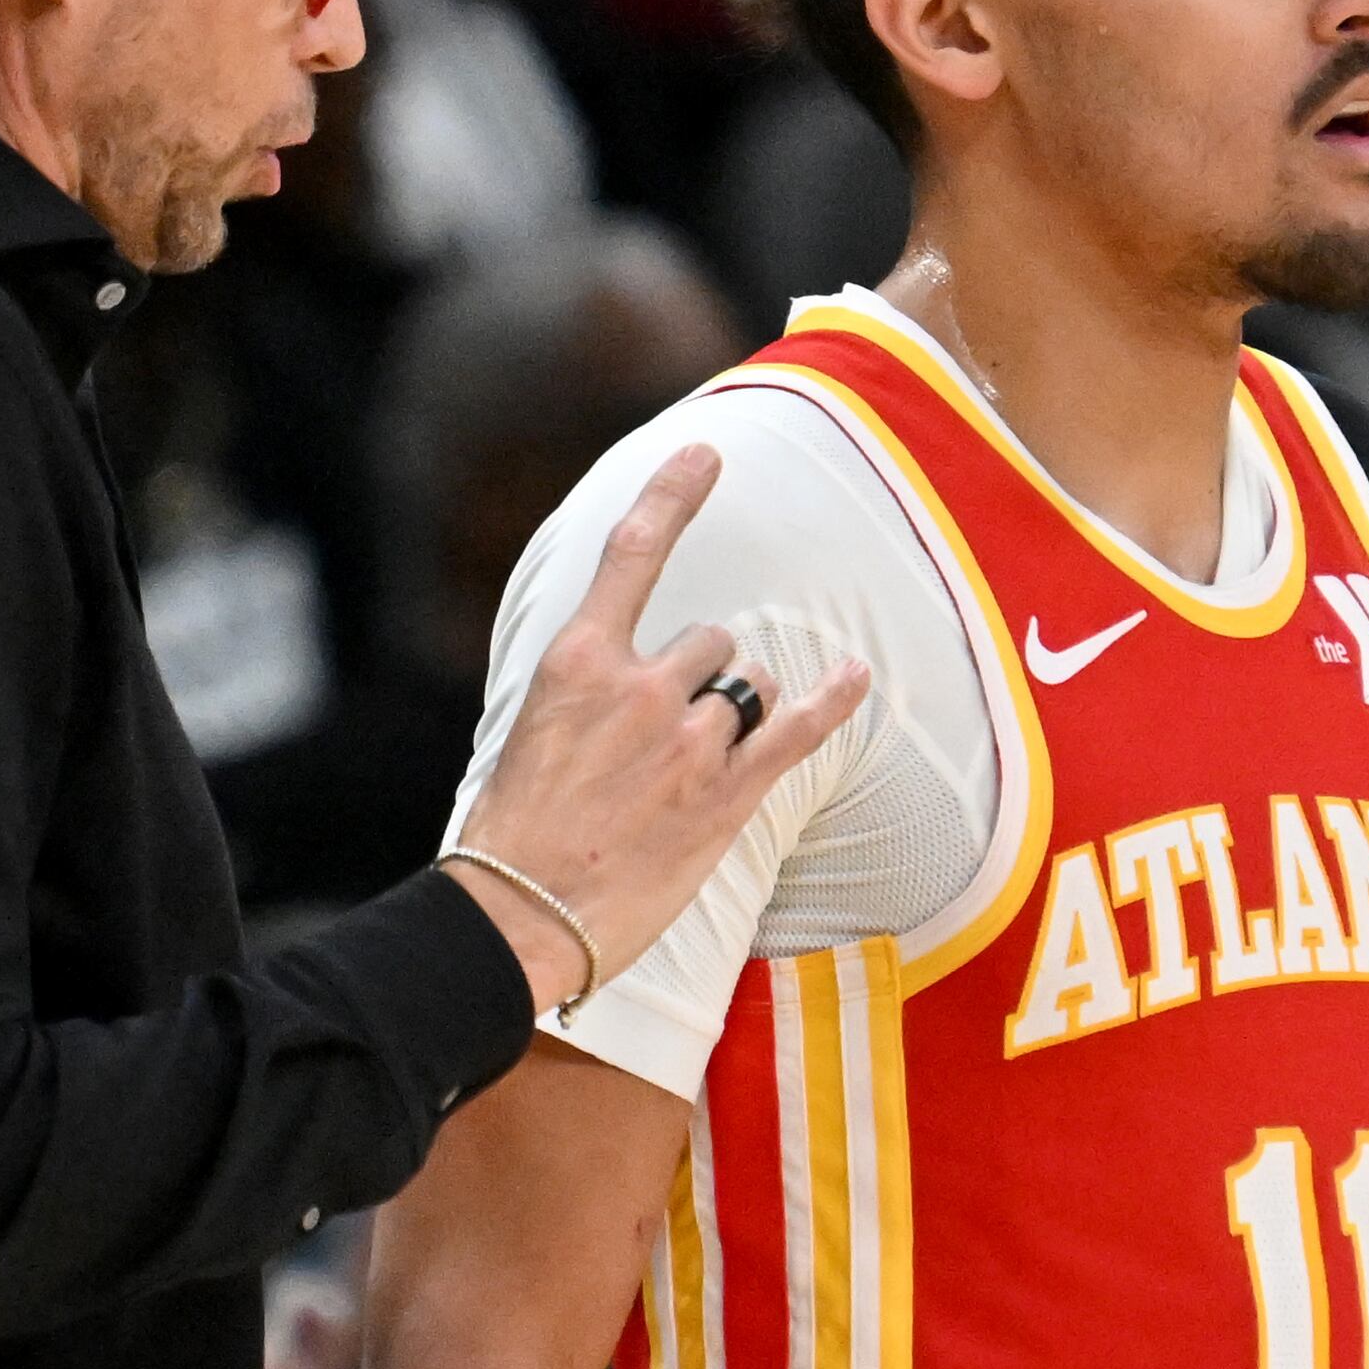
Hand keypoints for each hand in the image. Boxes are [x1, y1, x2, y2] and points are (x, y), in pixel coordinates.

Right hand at [445, 446, 867, 1016]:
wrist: (518, 915)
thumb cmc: (515, 831)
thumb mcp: (532, 731)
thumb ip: (589, 690)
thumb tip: (630, 674)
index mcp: (579, 663)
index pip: (634, 553)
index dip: (673, 496)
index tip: (703, 453)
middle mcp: (640, 687)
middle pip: (711, 640)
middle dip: (702, 677)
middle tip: (667, 741)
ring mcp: (688, 740)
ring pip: (747, 686)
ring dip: (736, 712)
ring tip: (695, 769)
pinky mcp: (726, 795)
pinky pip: (795, 732)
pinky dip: (830, 703)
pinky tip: (852, 678)